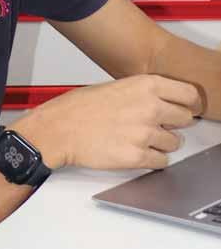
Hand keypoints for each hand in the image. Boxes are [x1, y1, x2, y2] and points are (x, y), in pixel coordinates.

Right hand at [16, 75, 199, 171]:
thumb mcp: (115, 87)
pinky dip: (152, 159)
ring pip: (175, 143)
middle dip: (174, 124)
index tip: (185, 109)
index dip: (188, 104)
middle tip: (157, 125)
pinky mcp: (137, 156)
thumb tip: (163, 103)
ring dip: (162, 143)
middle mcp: (149, 107)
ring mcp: (145, 133)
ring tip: (139, 139)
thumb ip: (143, 93)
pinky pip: (162, 162)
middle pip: (186, 120)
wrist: (58, 129)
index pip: (190, 95)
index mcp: (145, 86)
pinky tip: (135, 151)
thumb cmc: (78, 108)